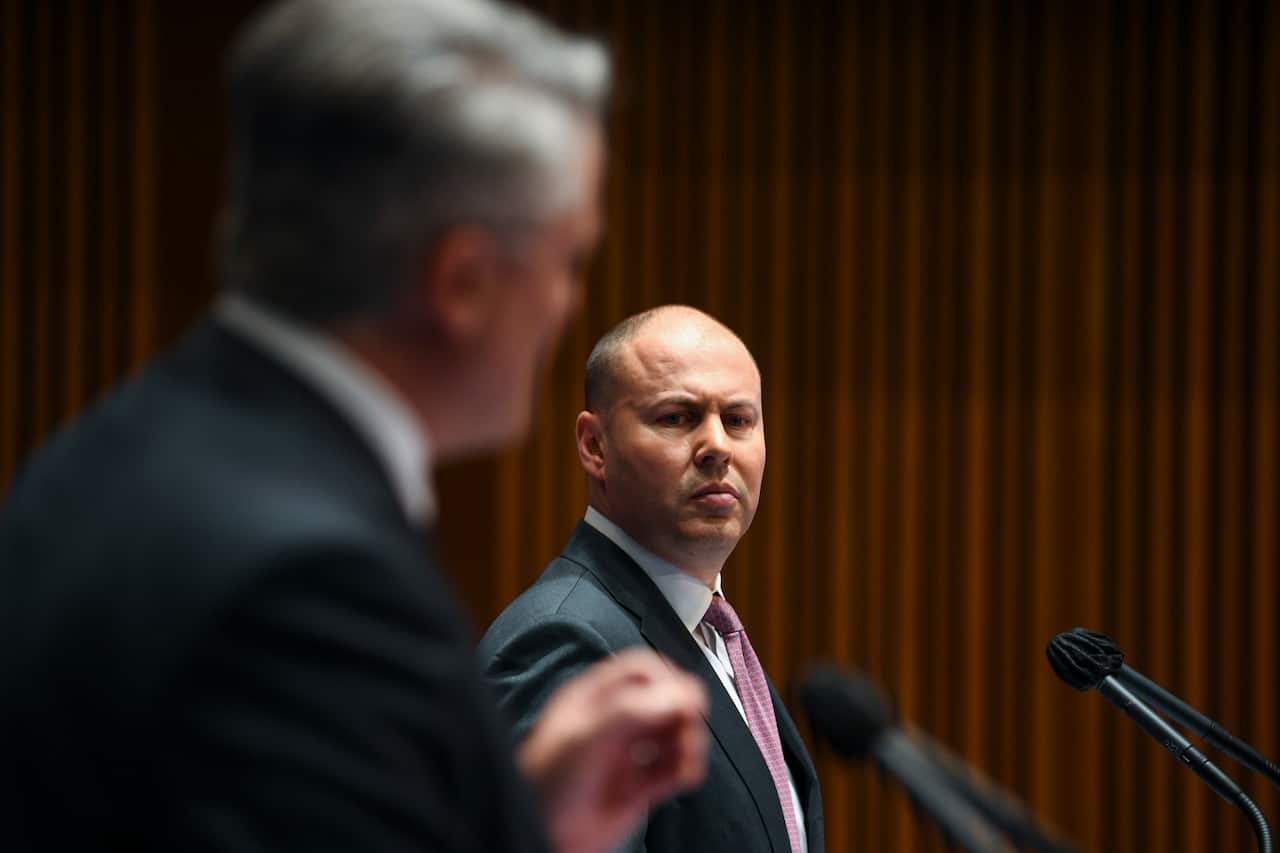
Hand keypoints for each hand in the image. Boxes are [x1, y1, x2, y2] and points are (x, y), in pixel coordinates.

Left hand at [516, 648, 708, 852]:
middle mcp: (614, 723)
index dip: (666, 678)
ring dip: (688, 740)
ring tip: (686, 754)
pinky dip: (685, 768)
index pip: (640, 671)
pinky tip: (684, 772)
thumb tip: (677, 695)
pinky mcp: (639, 786)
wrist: (540, 835)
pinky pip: (673, 769)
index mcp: (595, 699)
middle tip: (688, 725)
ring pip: (672, 734)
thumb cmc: (543, 784)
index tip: (682, 696)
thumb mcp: (585, 738)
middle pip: (663, 700)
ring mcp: (628, 754)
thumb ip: (630, 712)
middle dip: (682, 711)